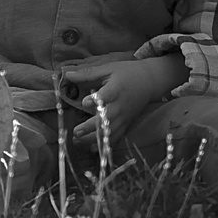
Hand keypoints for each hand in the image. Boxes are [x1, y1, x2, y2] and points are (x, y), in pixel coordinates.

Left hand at [58, 54, 181, 150]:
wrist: (150, 82)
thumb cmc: (127, 73)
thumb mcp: (108, 69)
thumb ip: (88, 74)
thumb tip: (67, 75)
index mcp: (116, 89)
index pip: (107, 95)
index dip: (97, 100)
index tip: (85, 103)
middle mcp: (121, 105)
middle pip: (107, 119)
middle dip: (91, 127)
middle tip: (76, 131)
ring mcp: (124, 116)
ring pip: (110, 131)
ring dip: (94, 138)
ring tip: (78, 141)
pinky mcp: (126, 123)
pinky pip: (116, 136)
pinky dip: (105, 144)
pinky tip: (92, 148)